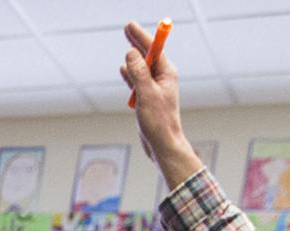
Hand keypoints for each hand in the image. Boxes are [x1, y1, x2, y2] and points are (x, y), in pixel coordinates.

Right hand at [119, 21, 200, 187]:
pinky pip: (137, 82)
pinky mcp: (147, 100)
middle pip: (148, 55)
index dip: (141, 36)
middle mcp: (162, 79)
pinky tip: (123, 70)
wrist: (163, 146)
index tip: (130, 26)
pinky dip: (130, 75)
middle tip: (127, 27)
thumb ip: (138, 72)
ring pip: (141, 67)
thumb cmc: (159, 122)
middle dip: (137, 41)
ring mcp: (155, 89)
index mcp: (166, 74)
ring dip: (133, 57)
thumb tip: (131, 53)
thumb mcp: (146, 94)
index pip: (154, 49)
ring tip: (127, 42)